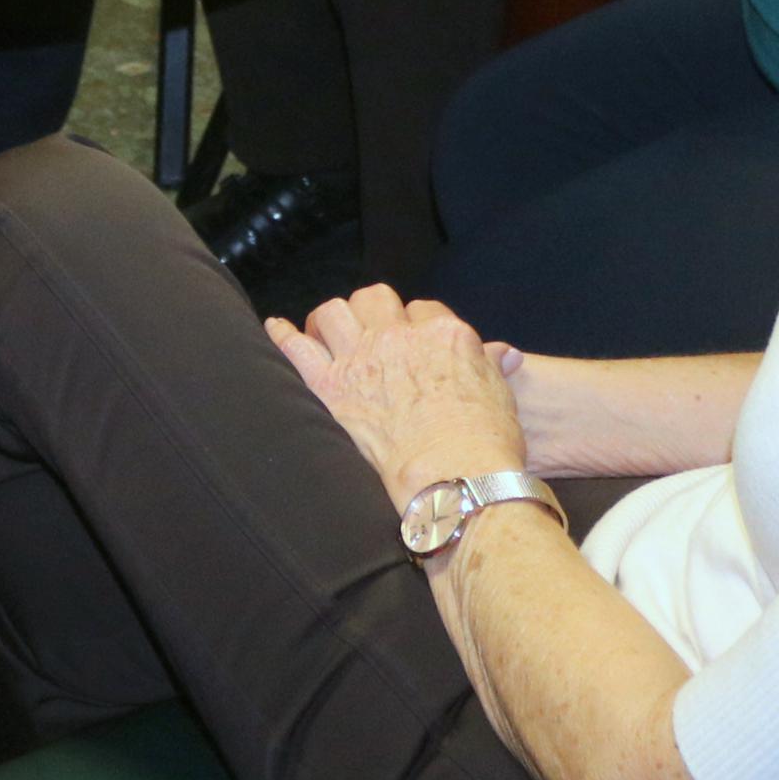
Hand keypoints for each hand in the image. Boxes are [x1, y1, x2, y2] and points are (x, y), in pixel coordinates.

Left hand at [264, 284, 528, 504]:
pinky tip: (277, 329)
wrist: (457, 479)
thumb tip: (502, 354)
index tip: (411, 339)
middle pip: (376, 300)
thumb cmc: (486, 446)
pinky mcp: (332, 387)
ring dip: (329, 320)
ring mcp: (362, 358)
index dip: (415, 324)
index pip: (423, 310)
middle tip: (366, 330)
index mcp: (444, 334)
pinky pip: (296, 349)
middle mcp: (399, 337)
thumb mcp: (500, 396)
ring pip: (334, 312)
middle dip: (371, 311)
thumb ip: (490, 367)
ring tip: (325, 333)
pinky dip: (283, 336)